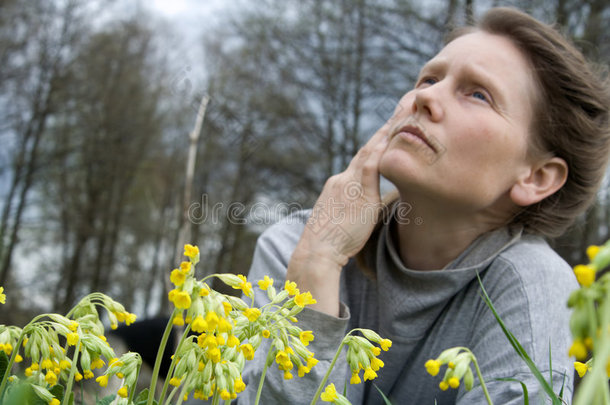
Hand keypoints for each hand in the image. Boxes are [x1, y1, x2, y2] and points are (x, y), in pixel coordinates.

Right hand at [287, 121, 392, 314]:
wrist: (318, 251)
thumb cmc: (334, 244)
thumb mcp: (352, 222)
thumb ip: (372, 208)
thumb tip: (396, 202)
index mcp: (341, 185)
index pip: (363, 160)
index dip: (378, 143)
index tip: (391, 128)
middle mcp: (343, 178)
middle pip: (369, 148)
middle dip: (387, 127)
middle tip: (404, 105)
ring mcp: (349, 182)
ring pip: (372, 150)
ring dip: (390, 129)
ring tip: (406, 110)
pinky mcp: (357, 191)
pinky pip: (373, 164)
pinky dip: (385, 148)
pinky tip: (398, 134)